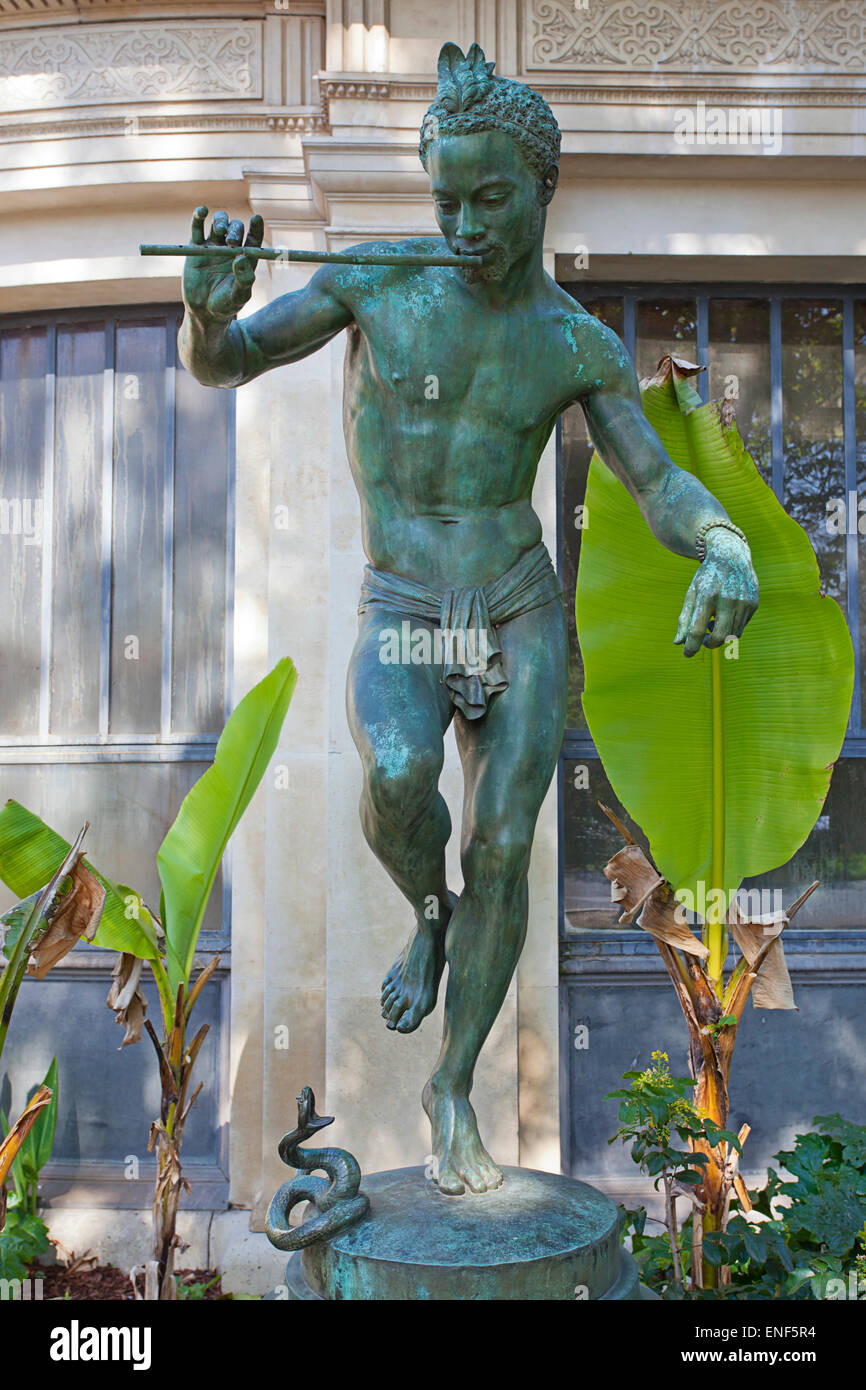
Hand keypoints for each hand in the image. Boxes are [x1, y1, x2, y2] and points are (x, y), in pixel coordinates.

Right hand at [182, 206, 263, 321]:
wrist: (203, 311)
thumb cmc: (226, 305)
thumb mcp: (239, 295)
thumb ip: (244, 279)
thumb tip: (241, 257)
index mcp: (245, 258)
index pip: (253, 238)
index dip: (256, 227)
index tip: (256, 218)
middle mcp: (230, 249)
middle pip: (235, 228)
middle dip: (235, 230)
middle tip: (231, 241)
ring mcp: (213, 246)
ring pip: (219, 223)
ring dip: (221, 221)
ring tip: (220, 231)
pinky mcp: (196, 247)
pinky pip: (197, 228)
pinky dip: (199, 217)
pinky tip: (202, 211)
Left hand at [674, 528, 758, 656]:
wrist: (731, 556)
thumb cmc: (707, 578)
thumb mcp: (692, 593)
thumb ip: (685, 619)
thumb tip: (678, 643)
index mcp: (707, 596)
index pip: (697, 630)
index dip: (691, 646)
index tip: (687, 654)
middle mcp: (727, 599)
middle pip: (719, 637)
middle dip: (710, 645)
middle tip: (703, 642)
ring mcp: (743, 602)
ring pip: (732, 635)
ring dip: (720, 635)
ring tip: (713, 623)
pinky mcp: (753, 604)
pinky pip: (741, 627)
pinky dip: (731, 628)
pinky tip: (725, 615)